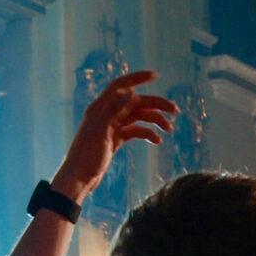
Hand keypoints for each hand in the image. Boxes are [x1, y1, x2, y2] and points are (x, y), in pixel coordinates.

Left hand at [51, 71, 177, 201]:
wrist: (79, 179)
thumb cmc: (86, 156)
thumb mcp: (100, 132)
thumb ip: (114, 111)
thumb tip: (132, 93)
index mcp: (100, 108)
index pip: (120, 86)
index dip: (137, 78)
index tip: (156, 76)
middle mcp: (106, 114)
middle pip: (135, 102)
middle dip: (155, 104)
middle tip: (175, 110)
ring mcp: (112, 127)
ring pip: (138, 117)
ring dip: (154, 120)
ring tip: (169, 129)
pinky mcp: (115, 140)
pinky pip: (135, 131)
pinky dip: (147, 133)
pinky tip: (157, 141)